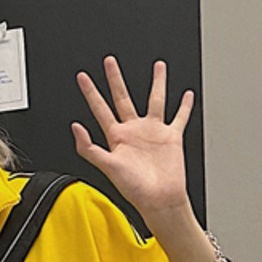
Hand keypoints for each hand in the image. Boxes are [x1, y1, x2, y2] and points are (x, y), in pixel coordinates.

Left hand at [71, 57, 192, 217]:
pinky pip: (179, 117)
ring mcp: (152, 132)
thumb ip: (89, 148)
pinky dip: (184, 106)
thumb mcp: (107, 167)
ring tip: (158, 66)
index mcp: (116, 138)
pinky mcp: (171, 137)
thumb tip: (75, 128)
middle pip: (122, 98)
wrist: (159, 199)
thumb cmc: (134, 189)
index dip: (90, 93)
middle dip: (115, 79)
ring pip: (154, 100)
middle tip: (110, 61)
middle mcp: (133, 132)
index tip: (83, 77)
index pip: (100, 109)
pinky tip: (186, 95)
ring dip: (157, 83)